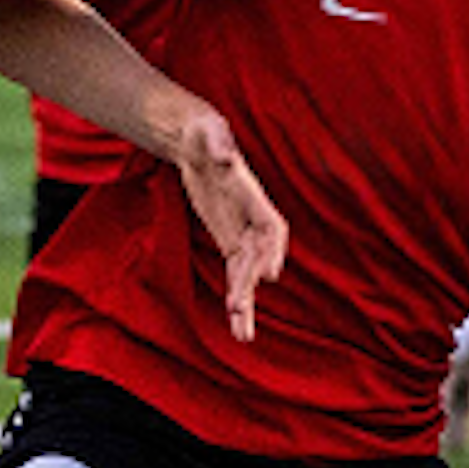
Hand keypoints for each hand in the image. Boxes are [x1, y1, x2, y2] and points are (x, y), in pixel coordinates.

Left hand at [160, 97, 287, 341]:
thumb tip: (225, 158)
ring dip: (245, 303)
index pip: (271, 229)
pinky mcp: (230, 242)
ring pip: (248, 274)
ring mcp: (243, 233)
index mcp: (254, 196)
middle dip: (250, 284)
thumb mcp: (209, 132)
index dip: (272, 250)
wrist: (196, 141)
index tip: (268, 273)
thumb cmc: (205, 133)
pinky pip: (236, 275)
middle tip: (238, 310)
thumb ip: (219, 144)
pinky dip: (237, 296)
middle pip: (258, 258)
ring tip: (243, 335)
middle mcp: (254, 219)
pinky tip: (236, 320)